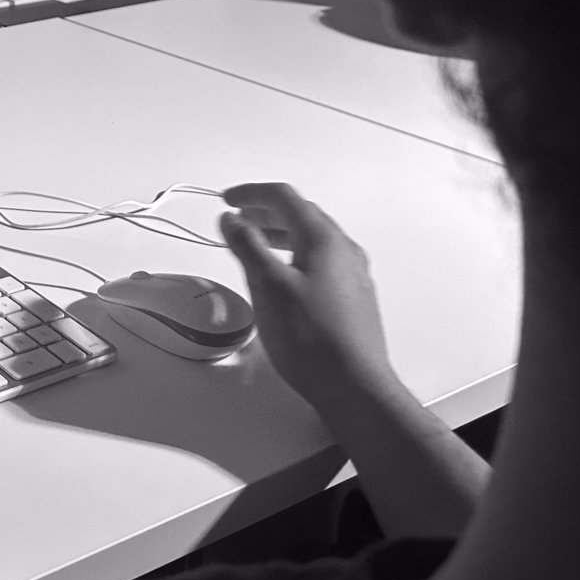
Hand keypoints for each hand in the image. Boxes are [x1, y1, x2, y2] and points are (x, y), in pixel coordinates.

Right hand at [219, 182, 398, 409]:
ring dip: (280, 234)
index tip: (225, 200)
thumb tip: (231, 218)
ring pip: (312, 240)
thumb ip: (247, 246)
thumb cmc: (309, 336)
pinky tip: (282, 278)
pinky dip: (294, 255)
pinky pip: (321, 261)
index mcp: (324, 239)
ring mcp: (353, 274)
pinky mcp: (354, 297)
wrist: (354, 386)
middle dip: (265, 212)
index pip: (285, 197)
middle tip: (236, 220)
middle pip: (302, 214)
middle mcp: (344, 249)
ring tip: (253, 246)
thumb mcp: (268, 286)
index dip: (251, 193)